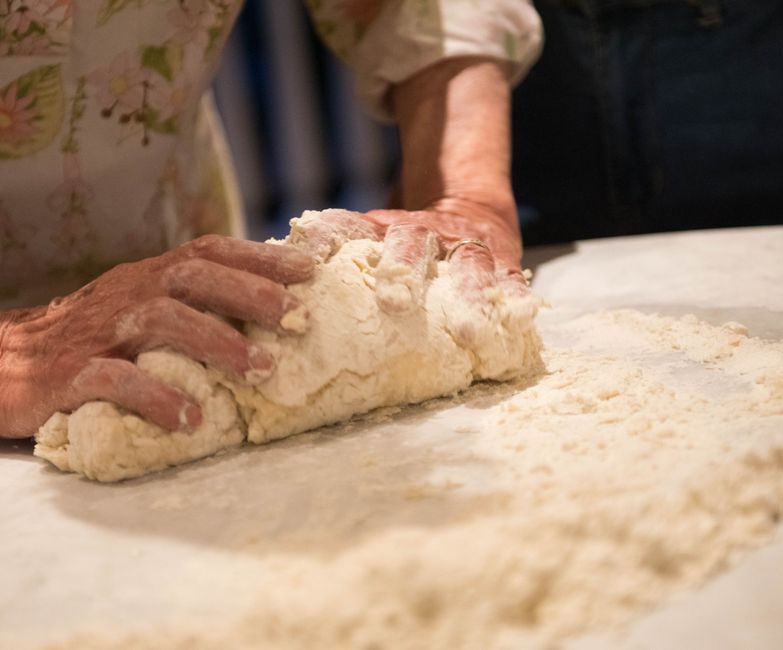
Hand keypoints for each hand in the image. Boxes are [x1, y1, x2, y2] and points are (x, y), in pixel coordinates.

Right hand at [0, 235, 313, 437]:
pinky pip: (113, 380)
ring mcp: (98, 333)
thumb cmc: (87, 340)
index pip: (209, 252)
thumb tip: (268, 315)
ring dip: (216, 341)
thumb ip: (187, 306)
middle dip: (250, 293)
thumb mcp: (136, 310)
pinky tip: (190, 419)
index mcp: (147, 278)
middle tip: (298, 318)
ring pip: (161, 320)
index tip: (311, 270)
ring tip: (260, 369)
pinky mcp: (68, 374)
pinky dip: (155, 397)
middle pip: (193, 277)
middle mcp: (127, 295)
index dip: (260, 257)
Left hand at [290, 201, 530, 340]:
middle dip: (403, 270)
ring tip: (470, 330)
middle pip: (411, 242)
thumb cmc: (403, 246)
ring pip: (467, 263)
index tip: (308, 255)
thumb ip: (329, 260)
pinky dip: (516, 299)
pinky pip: (511, 280)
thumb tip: (261, 294)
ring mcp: (465, 245)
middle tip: (394, 303)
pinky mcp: (501, 261)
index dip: (328, 237)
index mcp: (379, 228)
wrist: (469, 208)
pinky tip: (521, 319)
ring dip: (469, 295)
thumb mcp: (368, 239)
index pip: (349, 225)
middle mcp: (422, 232)